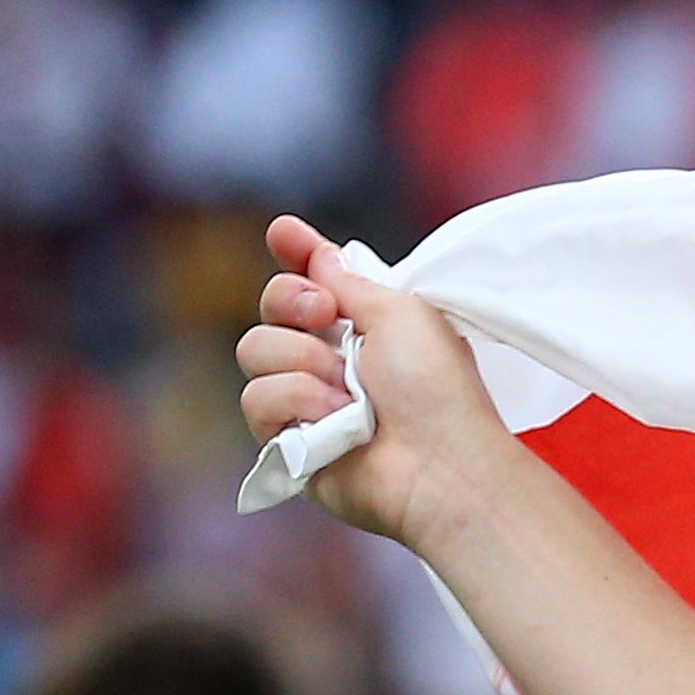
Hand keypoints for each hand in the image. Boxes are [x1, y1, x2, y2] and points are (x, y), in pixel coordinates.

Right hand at [233, 213, 514, 549]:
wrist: (440, 462)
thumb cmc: (436, 389)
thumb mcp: (401, 312)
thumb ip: (351, 281)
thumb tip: (321, 257)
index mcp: (364, 326)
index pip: (314, 280)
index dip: (296, 254)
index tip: (285, 232)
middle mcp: (330, 359)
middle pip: (271, 307)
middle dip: (291, 299)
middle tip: (325, 312)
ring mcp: (305, 400)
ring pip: (255, 349)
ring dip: (303, 361)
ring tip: (348, 391)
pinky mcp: (287, 442)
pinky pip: (257, 399)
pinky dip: (297, 403)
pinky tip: (334, 423)